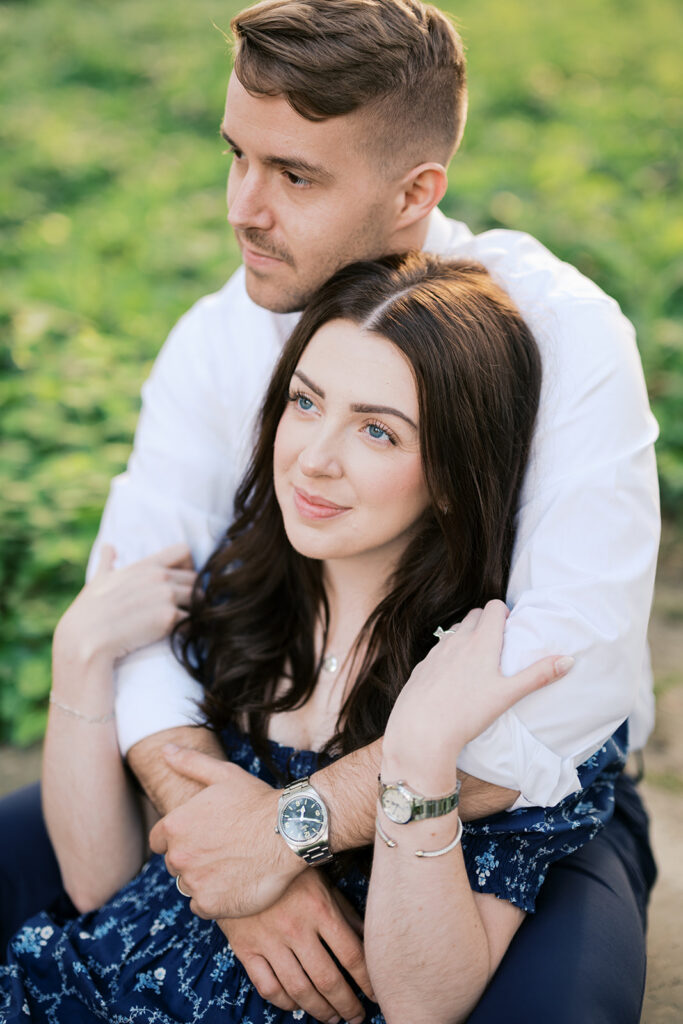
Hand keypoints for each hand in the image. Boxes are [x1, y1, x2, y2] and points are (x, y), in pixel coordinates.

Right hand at [54, 543, 195, 664]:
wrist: (85, 640)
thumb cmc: (90, 613)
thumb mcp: (98, 581)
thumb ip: (107, 562)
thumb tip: (108, 546)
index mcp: (146, 565)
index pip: (184, 551)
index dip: (188, 566)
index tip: (182, 582)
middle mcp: (159, 577)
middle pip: (197, 579)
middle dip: (194, 593)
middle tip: (185, 609)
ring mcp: (166, 596)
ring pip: (200, 600)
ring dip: (196, 611)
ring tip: (184, 623)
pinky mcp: (169, 618)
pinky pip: (193, 621)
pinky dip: (191, 629)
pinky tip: (181, 635)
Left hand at [149, 746, 305, 918]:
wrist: (289, 831)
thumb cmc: (258, 801)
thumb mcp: (224, 774)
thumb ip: (190, 763)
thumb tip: (165, 750)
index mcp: (176, 824)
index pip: (159, 841)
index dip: (179, 838)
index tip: (200, 836)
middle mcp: (179, 855)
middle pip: (175, 863)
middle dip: (193, 857)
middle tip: (222, 848)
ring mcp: (194, 881)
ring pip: (188, 884)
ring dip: (204, 878)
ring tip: (232, 865)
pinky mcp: (210, 904)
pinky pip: (201, 906)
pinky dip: (214, 898)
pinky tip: (235, 882)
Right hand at [220, 871, 373, 1023]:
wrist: (239, 860)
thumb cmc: (289, 872)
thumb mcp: (323, 883)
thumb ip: (345, 913)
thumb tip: (369, 941)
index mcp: (319, 909)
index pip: (351, 955)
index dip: (367, 981)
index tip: (376, 995)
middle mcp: (295, 927)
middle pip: (327, 979)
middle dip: (347, 1004)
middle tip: (357, 1017)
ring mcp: (269, 940)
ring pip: (299, 989)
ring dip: (320, 1010)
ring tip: (333, 1018)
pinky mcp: (246, 949)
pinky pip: (268, 987)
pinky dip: (284, 1003)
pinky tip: (297, 1005)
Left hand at [383, 600, 573, 782]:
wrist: (420, 731)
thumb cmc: (467, 713)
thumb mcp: (508, 695)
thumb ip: (538, 676)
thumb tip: (568, 660)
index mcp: (480, 641)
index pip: (493, 607)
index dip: (504, 613)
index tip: (511, 630)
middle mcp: (456, 640)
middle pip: (474, 615)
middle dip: (487, 623)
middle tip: (498, 646)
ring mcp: (436, 652)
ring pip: (454, 631)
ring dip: (467, 636)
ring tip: (477, 662)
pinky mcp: (422, 667)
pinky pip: (438, 651)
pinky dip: (449, 655)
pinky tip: (453, 679)